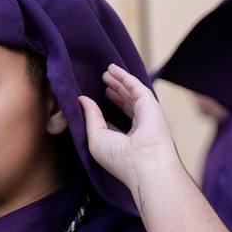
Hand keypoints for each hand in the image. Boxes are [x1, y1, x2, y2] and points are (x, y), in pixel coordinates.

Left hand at [79, 64, 182, 197]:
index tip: (94, 99)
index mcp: (124, 140)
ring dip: (119, 81)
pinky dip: (125, 77)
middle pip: (125, 104)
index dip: (105, 109)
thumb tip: (81, 99)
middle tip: (103, 79)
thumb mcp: (96, 136)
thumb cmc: (118, 157)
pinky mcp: (150, 105)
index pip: (114, 121)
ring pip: (131, 93)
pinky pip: (136, 86)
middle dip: (114, 90)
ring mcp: (146, 115)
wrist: (144, 162)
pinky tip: (114, 69)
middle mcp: (137, 128)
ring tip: (107, 72)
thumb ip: (90, 117)